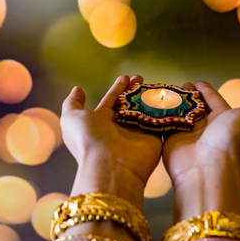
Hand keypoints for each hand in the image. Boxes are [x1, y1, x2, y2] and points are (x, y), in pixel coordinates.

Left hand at [61, 75, 161, 209]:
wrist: (110, 164)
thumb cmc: (88, 139)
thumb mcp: (71, 118)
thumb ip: (72, 103)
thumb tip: (77, 89)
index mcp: (101, 121)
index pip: (112, 100)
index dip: (118, 88)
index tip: (126, 76)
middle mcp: (120, 126)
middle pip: (129, 103)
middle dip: (135, 90)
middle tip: (141, 78)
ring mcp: (138, 131)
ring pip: (145, 109)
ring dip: (150, 97)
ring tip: (155, 85)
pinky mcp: (154, 136)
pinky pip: (160, 119)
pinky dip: (164, 108)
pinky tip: (168, 96)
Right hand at [162, 81, 239, 219]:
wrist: (208, 168)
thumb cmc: (232, 140)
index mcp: (225, 119)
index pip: (214, 100)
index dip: (206, 90)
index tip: (197, 82)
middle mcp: (207, 127)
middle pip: (196, 107)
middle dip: (188, 96)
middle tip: (179, 86)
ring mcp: (188, 134)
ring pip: (180, 114)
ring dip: (174, 103)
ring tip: (164, 92)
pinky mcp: (171, 140)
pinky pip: (165, 123)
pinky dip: (160, 114)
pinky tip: (154, 104)